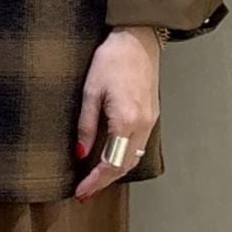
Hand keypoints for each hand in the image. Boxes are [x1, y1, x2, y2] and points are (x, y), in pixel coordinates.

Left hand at [74, 26, 160, 198]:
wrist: (138, 39)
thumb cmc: (111, 59)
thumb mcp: (91, 92)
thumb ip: (86, 126)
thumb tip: (79, 153)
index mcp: (127, 121)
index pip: (111, 163)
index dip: (95, 181)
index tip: (80, 193)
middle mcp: (143, 125)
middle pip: (125, 166)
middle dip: (104, 181)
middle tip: (85, 192)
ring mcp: (151, 121)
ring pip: (133, 157)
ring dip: (115, 171)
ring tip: (95, 179)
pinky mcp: (152, 114)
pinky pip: (139, 145)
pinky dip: (124, 157)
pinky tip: (111, 157)